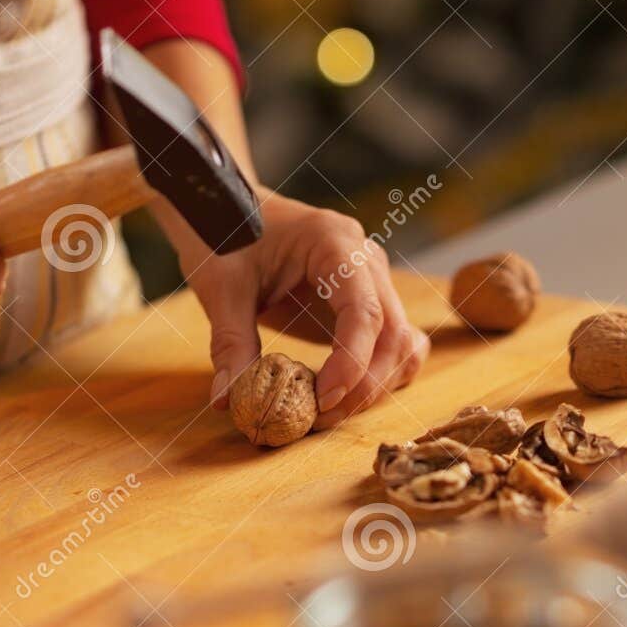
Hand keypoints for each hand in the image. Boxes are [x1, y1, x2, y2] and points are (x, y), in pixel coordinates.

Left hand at [182, 191, 429, 429]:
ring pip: (405, 345)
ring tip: (327, 411)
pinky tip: (340, 393)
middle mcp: (366, 260)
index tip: (322, 401)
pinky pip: (397, 346)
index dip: (352, 363)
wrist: (229, 207)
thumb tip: (231, 400)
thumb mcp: (221, 288)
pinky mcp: (369, 303)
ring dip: (376, 386)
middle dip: (364, 385)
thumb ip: (230, 343)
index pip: (364, 311)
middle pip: (394, 334)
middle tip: (318, 419)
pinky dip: (379, 376)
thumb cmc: (225, 235)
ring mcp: (374, 281)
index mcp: (333, 243)